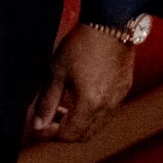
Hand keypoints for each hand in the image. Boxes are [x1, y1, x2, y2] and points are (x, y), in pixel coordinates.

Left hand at [30, 23, 138, 143]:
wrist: (110, 26)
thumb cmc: (82, 46)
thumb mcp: (56, 73)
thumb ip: (47, 102)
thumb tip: (38, 124)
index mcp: (90, 103)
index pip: (69, 135)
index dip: (50, 134)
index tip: (38, 126)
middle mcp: (108, 106)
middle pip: (85, 135)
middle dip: (64, 132)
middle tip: (48, 120)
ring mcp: (118, 99)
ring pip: (97, 126)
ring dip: (78, 124)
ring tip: (62, 109)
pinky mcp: (124, 90)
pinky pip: (107, 113)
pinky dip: (92, 114)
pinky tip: (79, 99)